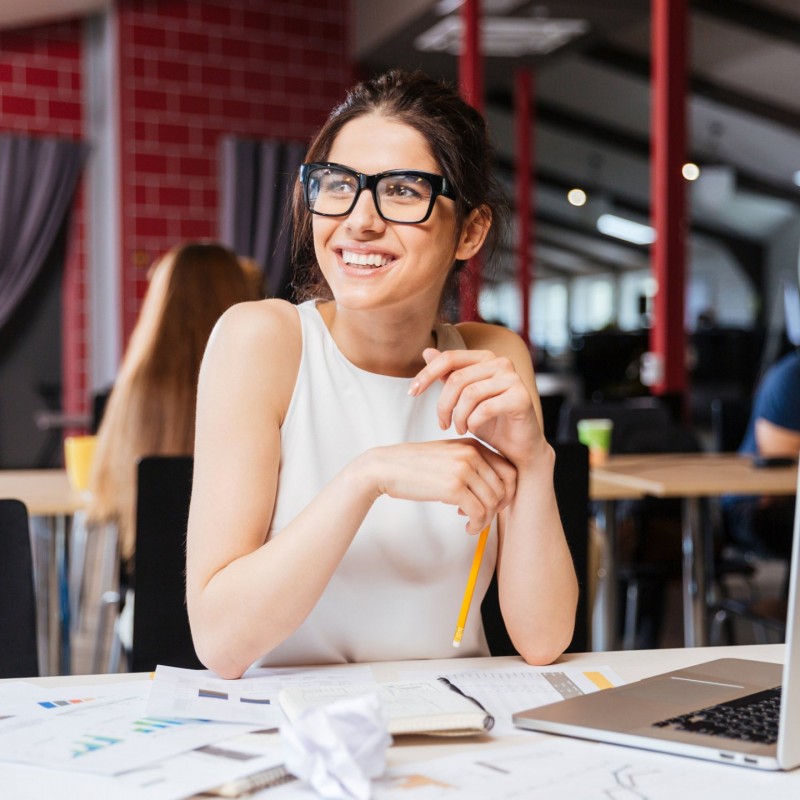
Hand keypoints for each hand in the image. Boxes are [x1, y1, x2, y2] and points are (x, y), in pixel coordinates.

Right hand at [367, 438, 515, 533]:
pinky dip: (476, 525)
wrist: (387, 467)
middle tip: (482, 516)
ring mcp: (463, 469)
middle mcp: (471, 454)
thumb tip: (495, 492)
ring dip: (485, 519)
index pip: (509, 470)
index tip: (495, 504)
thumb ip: (471, 466)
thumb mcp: (448, 457)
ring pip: (492, 502)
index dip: (508, 492)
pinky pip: (478, 512)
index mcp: (473, 445)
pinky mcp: (453, 487)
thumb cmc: (415, 466)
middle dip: (497, 508)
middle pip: (504, 488)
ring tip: (471, 524)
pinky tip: (467, 527)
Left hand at [409, 348, 542, 468]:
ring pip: (469, 394)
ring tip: (459, 429)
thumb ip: (448, 375)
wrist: (518, 448)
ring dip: (458, 416)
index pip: (449, 358)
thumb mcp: (463, 399)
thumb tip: (427, 351)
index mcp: (486, 358)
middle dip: (443, 405)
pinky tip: (472, 430)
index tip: (412, 392)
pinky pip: (485, 408)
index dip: (427, 374)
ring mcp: (513, 379)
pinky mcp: (521, 397)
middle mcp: (501, 363)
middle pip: (457, 379)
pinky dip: (473, 422)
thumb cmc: (491, 423)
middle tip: (442, 424)